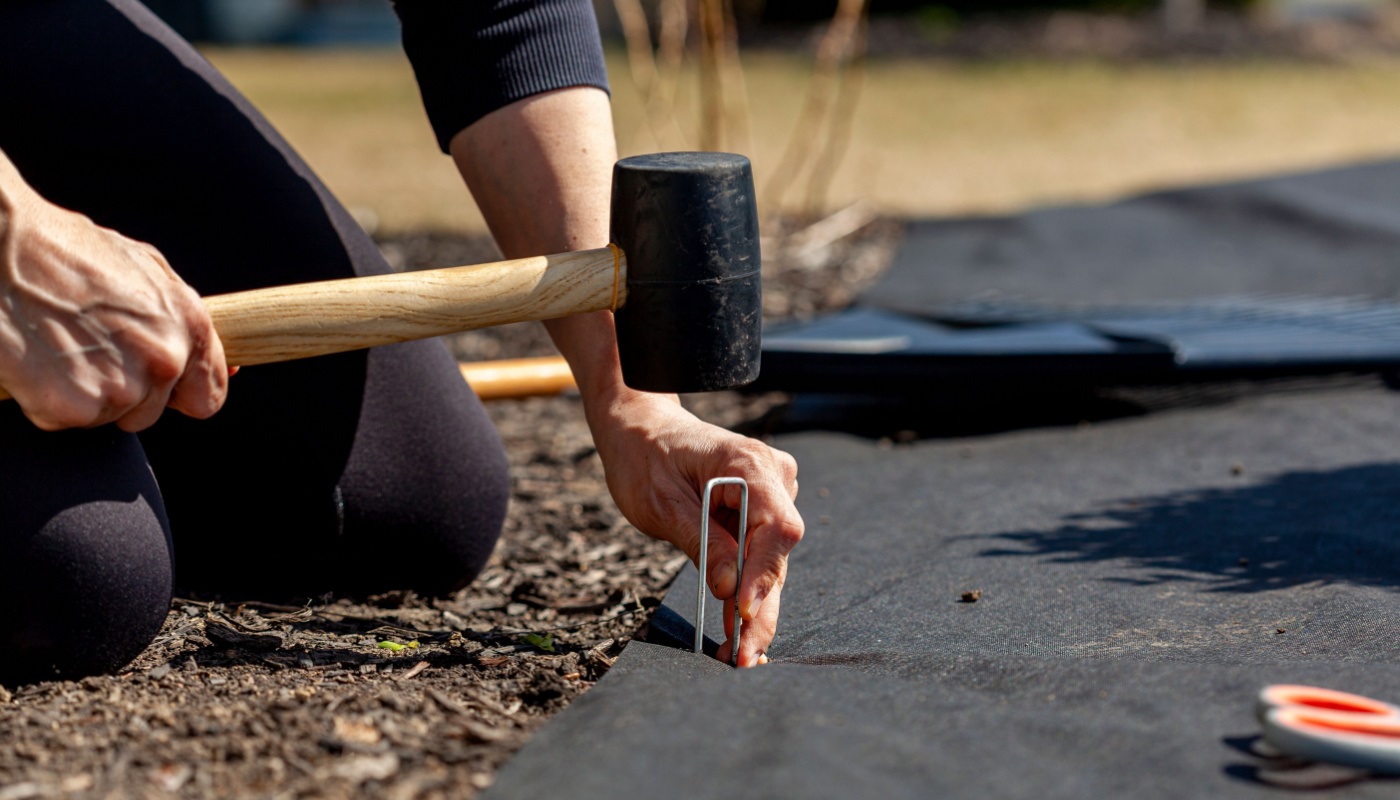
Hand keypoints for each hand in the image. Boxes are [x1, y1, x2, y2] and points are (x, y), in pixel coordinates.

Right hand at [0, 160, 227, 430]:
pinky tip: (36, 359)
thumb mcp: (142, 269)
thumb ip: (176, 319)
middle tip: (84, 348)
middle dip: (121, 391)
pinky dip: (46, 399)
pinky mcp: (75, 406)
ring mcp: (122, 387)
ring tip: (58, 346)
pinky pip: (65, 420)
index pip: (206, 397)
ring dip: (83, 394)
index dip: (177, 395)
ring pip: (108, 417)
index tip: (154, 386)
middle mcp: (164, 359)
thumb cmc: (64, 251)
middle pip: (150, 412)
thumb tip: (204, 357)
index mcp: (189, 325)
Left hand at [588, 391, 803, 666]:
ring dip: (755, 608)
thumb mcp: (662, 503)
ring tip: (737, 654)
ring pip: (770, 562)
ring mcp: (772, 493)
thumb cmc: (645, 456)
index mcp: (749, 464)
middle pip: (777, 553)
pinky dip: (747, 591)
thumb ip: (701, 542)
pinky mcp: (761, 511)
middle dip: (760, 608)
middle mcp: (773, 477)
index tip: (742, 613)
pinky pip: (759, 556)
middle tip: (742, 656)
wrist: (641, 428)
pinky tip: (738, 631)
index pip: (776, 526)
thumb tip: (731, 590)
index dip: (763, 573)